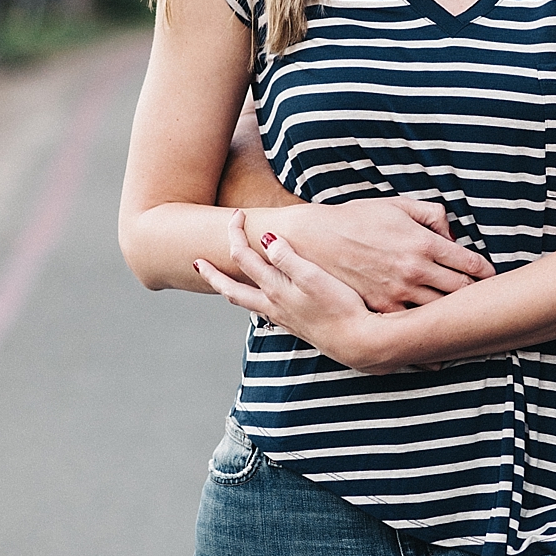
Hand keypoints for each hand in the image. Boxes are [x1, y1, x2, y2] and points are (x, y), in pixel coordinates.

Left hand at [196, 211, 388, 369]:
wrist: (358, 341)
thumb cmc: (340, 306)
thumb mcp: (313, 277)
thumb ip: (287, 258)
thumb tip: (266, 239)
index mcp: (274, 289)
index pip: (243, 256)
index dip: (236, 233)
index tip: (238, 214)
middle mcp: (272, 305)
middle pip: (230, 288)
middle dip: (212, 274)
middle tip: (197, 262)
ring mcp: (282, 318)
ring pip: (245, 303)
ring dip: (229, 289)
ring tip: (222, 282)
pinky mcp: (295, 325)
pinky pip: (262, 311)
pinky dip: (252, 301)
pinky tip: (261, 301)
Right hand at [279, 196, 493, 310]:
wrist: (314, 239)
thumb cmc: (357, 219)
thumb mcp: (398, 205)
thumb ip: (432, 215)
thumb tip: (452, 234)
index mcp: (423, 242)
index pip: (470, 263)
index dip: (485, 272)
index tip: (489, 276)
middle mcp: (415, 270)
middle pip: (461, 291)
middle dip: (476, 295)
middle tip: (484, 298)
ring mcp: (398, 293)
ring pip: (441, 311)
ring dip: (454, 313)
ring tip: (464, 315)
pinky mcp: (381, 309)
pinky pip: (412, 325)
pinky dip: (426, 329)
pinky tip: (435, 331)